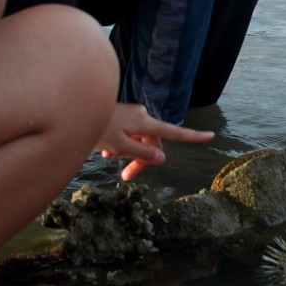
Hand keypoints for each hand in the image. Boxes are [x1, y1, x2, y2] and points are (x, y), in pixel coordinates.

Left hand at [97, 103, 213, 180]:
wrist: (74, 108)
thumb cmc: (97, 127)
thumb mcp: (120, 145)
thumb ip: (142, 153)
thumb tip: (163, 158)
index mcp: (145, 123)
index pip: (174, 132)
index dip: (192, 136)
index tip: (210, 136)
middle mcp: (142, 117)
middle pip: (151, 142)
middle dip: (141, 160)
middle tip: (126, 177)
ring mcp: (131, 115)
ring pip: (137, 139)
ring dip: (127, 152)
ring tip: (107, 158)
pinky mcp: (122, 116)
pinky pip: (128, 134)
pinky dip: (120, 144)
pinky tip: (104, 150)